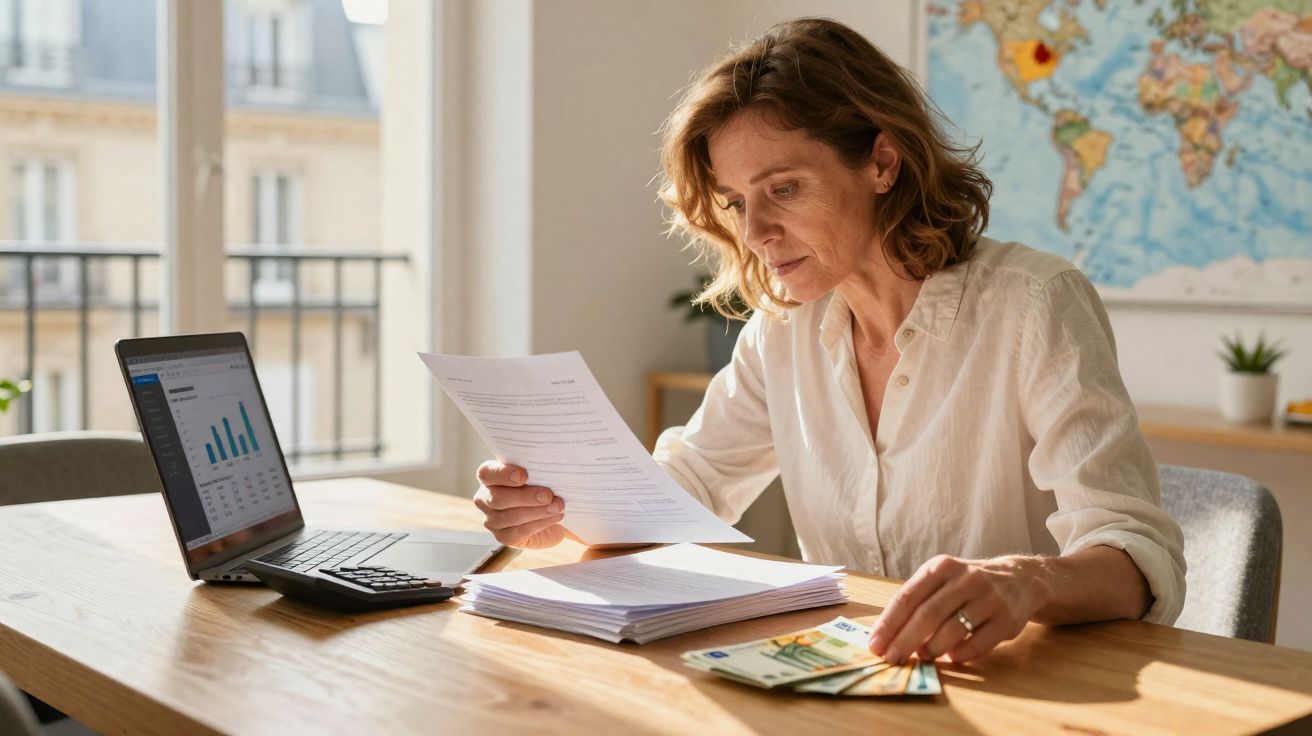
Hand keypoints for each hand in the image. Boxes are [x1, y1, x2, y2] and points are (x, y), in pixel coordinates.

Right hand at [473, 462, 566, 548]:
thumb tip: (549, 469)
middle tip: (547, 495)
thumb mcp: (537, 474)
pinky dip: (540, 523)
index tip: (524, 476)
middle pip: (498, 499)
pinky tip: (555, 516)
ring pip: (510, 517)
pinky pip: (520, 531)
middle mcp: (485, 499)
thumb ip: (536, 470)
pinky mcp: (504, 537)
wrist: (551, 511)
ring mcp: (492, 520)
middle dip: (525, 497)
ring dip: (537, 511)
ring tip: (557, 506)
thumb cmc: (540, 486)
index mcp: (489, 477)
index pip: (487, 473)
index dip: (503, 474)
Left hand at [867, 554, 1047, 664]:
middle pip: (927, 614)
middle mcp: (965, 579)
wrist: (1019, 580)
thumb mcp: (941, 580)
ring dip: (932, 649)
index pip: (907, 597)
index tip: (875, 645)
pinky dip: (959, 655)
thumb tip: (885, 635)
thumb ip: (917, 601)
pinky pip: (977, 644)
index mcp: (941, 567)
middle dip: (905, 640)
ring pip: (952, 630)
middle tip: (891, 659)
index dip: (889, 623)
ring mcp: (988, 598)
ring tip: (923, 656)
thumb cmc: (967, 585)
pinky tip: (951, 656)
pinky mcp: (1006, 619)